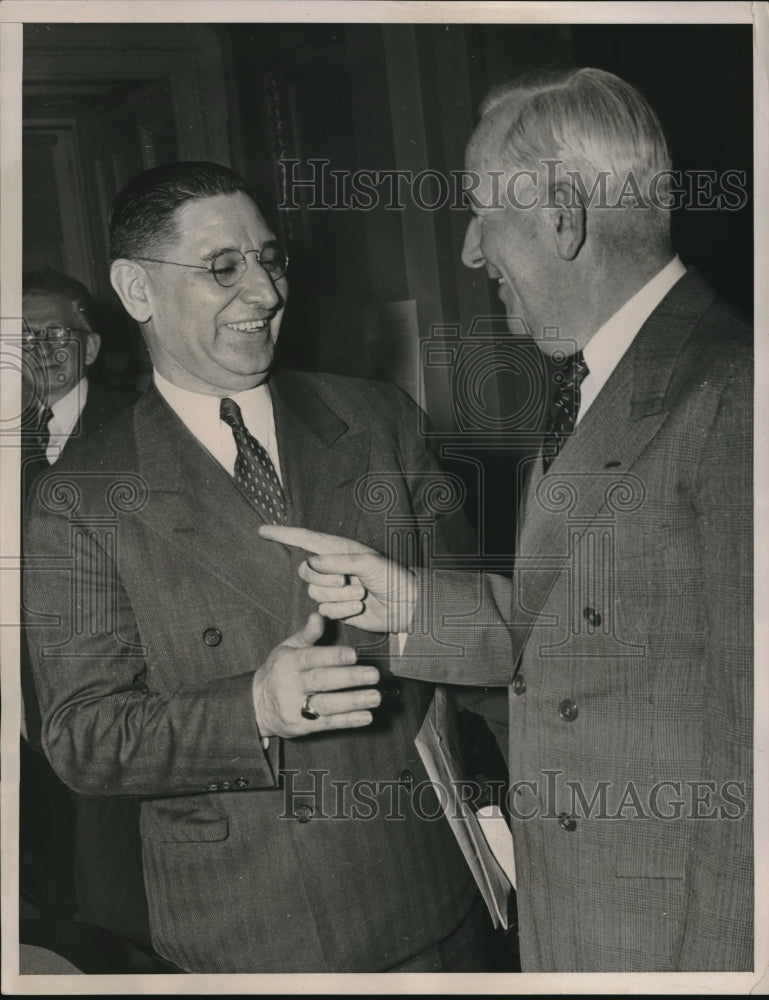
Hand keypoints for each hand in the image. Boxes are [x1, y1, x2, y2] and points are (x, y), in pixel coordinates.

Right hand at [252, 612, 380, 737]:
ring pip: (326, 704)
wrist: (255, 705)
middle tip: (374, 675)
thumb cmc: (279, 671)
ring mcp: (295, 707)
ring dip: (353, 702)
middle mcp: (292, 685)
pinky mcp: (302, 726)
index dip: (333, 656)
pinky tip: (367, 716)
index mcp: (289, 662)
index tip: (354, 654)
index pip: (312, 658)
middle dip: (349, 678)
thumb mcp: (287, 649)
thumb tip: (319, 615)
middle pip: (322, 681)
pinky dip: (348, 721)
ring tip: (376, 697)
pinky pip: (327, 723)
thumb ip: (307, 634)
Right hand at [258, 525, 415, 633]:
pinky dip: (341, 610)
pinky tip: (358, 608)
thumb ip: (338, 561)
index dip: (283, 533)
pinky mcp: (336, 608)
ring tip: (361, 595)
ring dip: (338, 597)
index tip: (262, 530)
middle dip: (325, 579)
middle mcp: (333, 567)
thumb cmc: (392, 577)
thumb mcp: (369, 563)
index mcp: (339, 549)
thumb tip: (311, 563)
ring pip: (315, 593)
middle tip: (348, 581)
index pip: (304, 538)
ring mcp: (333, 589)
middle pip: (306, 571)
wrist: (405, 605)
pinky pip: (324, 609)